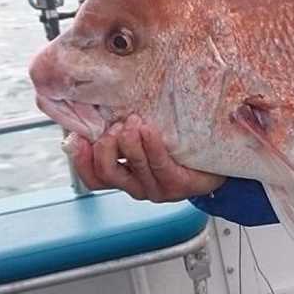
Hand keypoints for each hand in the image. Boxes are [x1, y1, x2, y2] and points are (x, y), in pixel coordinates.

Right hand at [67, 114, 224, 201]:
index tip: (76, 138)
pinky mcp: (178, 186)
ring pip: (133, 169)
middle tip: (115, 127)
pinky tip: (149, 131)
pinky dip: (151, 146)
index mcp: (125, 176)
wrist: (217, 162)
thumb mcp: (144, 135)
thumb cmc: (178, 146)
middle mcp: (137, 186)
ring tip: (132, 123)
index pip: (93, 177)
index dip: (81, 160)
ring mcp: (157, 189)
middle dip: (106, 147)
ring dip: (129, 144)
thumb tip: (96, 103)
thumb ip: (122, 127)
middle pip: (108, 173)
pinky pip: (160, 166)